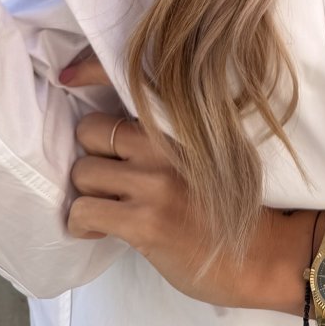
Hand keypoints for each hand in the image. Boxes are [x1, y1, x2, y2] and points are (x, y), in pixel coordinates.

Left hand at [60, 49, 277, 309]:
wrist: (258, 255)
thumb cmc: (224, 202)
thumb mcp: (201, 151)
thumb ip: (162, 132)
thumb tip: (110, 125)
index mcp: (180, 118)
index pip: (127, 77)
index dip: (88, 70)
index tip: (67, 76)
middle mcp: (166, 141)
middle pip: (90, 130)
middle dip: (92, 156)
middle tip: (108, 177)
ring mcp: (156, 180)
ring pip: (83, 172)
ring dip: (88, 194)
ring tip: (108, 208)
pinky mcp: (146, 221)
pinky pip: (84, 212)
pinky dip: (82, 224)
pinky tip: (101, 230)